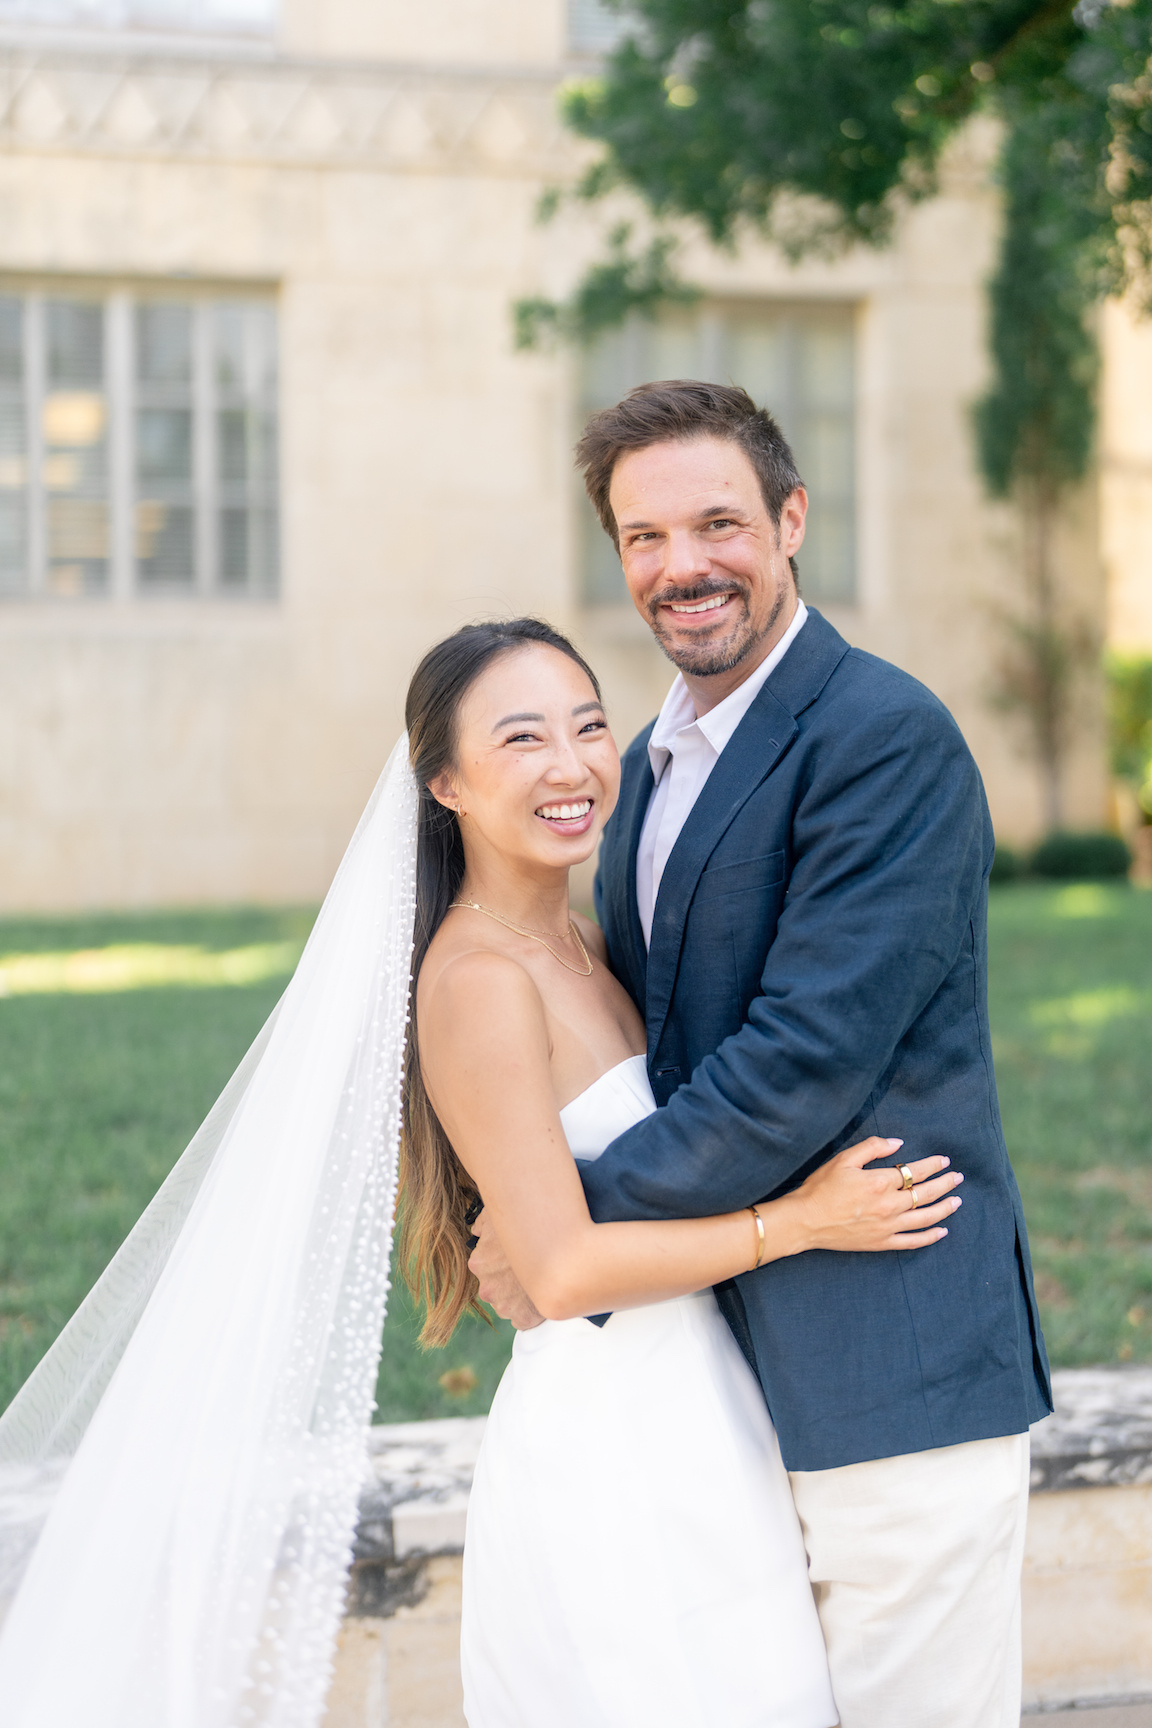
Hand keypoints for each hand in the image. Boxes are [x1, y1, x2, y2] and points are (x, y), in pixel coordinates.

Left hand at [468, 1210, 544, 1329]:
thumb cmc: (530, 1229)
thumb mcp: (500, 1216)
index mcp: (479, 1264)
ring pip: (507, 1302)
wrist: (561, 1252)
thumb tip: (477, 1231)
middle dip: (506, 1279)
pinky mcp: (523, 1318)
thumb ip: (482, 1225)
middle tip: (523, 1268)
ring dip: (517, 1295)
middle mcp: (488, 1288)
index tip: (511, 1255)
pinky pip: (521, 1317)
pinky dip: (528, 1310)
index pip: (483, 1264)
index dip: (498, 1258)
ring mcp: (505, 1305)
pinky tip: (537, 1295)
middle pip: (494, 1285)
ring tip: (534, 1279)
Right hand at [786, 1137, 961, 1253]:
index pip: (915, 1172)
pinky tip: (942, 1231)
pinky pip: (913, 1241)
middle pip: (926, 1194)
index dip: (933, 1165)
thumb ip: (872, 1148)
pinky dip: (930, 1237)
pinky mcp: (882, 1242)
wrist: (805, 1220)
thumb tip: (898, 1143)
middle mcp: (889, 1205)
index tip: (944, 1160)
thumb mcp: (843, 1159)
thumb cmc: (821, 1188)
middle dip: (945, 1184)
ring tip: (957, 1201)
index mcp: (880, 1182)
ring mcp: (887, 1226)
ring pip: (925, 1218)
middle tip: (958, 1178)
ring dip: (945, 1208)